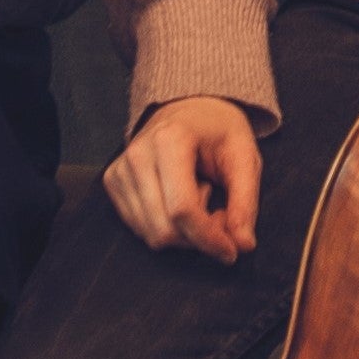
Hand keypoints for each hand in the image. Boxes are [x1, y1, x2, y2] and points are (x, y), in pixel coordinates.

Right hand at [106, 96, 261, 261]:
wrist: (188, 108)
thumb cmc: (219, 130)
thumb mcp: (244, 158)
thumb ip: (245, 202)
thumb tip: (243, 245)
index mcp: (170, 140)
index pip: (182, 209)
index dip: (208, 238)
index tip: (231, 251)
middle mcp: (137, 155)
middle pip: (164, 228)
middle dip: (198, 237)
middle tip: (221, 216)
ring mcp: (120, 169)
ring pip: (151, 234)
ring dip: (184, 233)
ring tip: (201, 200)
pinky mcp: (113, 182)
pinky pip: (140, 228)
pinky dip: (166, 226)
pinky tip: (181, 201)